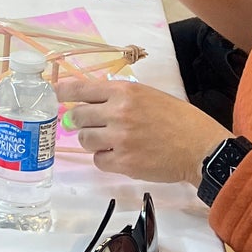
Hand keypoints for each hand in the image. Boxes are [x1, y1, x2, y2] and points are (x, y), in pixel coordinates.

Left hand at [55, 73, 229, 186]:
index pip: (81, 88)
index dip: (63, 91)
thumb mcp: (149, 96)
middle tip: (91, 124)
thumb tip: (91, 102)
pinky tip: (119, 155)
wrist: (200, 147)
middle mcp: (118, 113)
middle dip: (79, 120)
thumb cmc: (178, 119)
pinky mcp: (123, 163)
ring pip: (84, 139)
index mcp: (124, 92)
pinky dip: (104, 159)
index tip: (52, 94)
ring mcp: (119, 139)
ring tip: (109, 141)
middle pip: (77, 116)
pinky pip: (98, 161)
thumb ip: (120, 97)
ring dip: (92, 140)